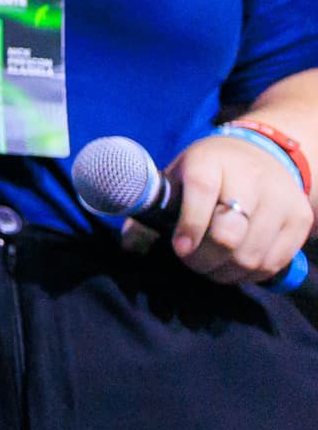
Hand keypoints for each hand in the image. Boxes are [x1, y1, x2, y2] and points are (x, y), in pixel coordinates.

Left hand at [161, 132, 312, 287]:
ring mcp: (280, 198)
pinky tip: (235, 268)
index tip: (179, 249)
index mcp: (210, 160)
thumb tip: (129, 248)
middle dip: (204, 259)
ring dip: (226, 272)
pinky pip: (274, 262)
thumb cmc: (207, 173)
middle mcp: (250, 176)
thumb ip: (150, 211)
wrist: (262, 154)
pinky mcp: (299, 218)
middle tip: (192, 263)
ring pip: (252, 254)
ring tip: (210, 268)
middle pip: (229, 233)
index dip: (190, 226)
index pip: (202, 191)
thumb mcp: (176, 178)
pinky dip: (251, 275)